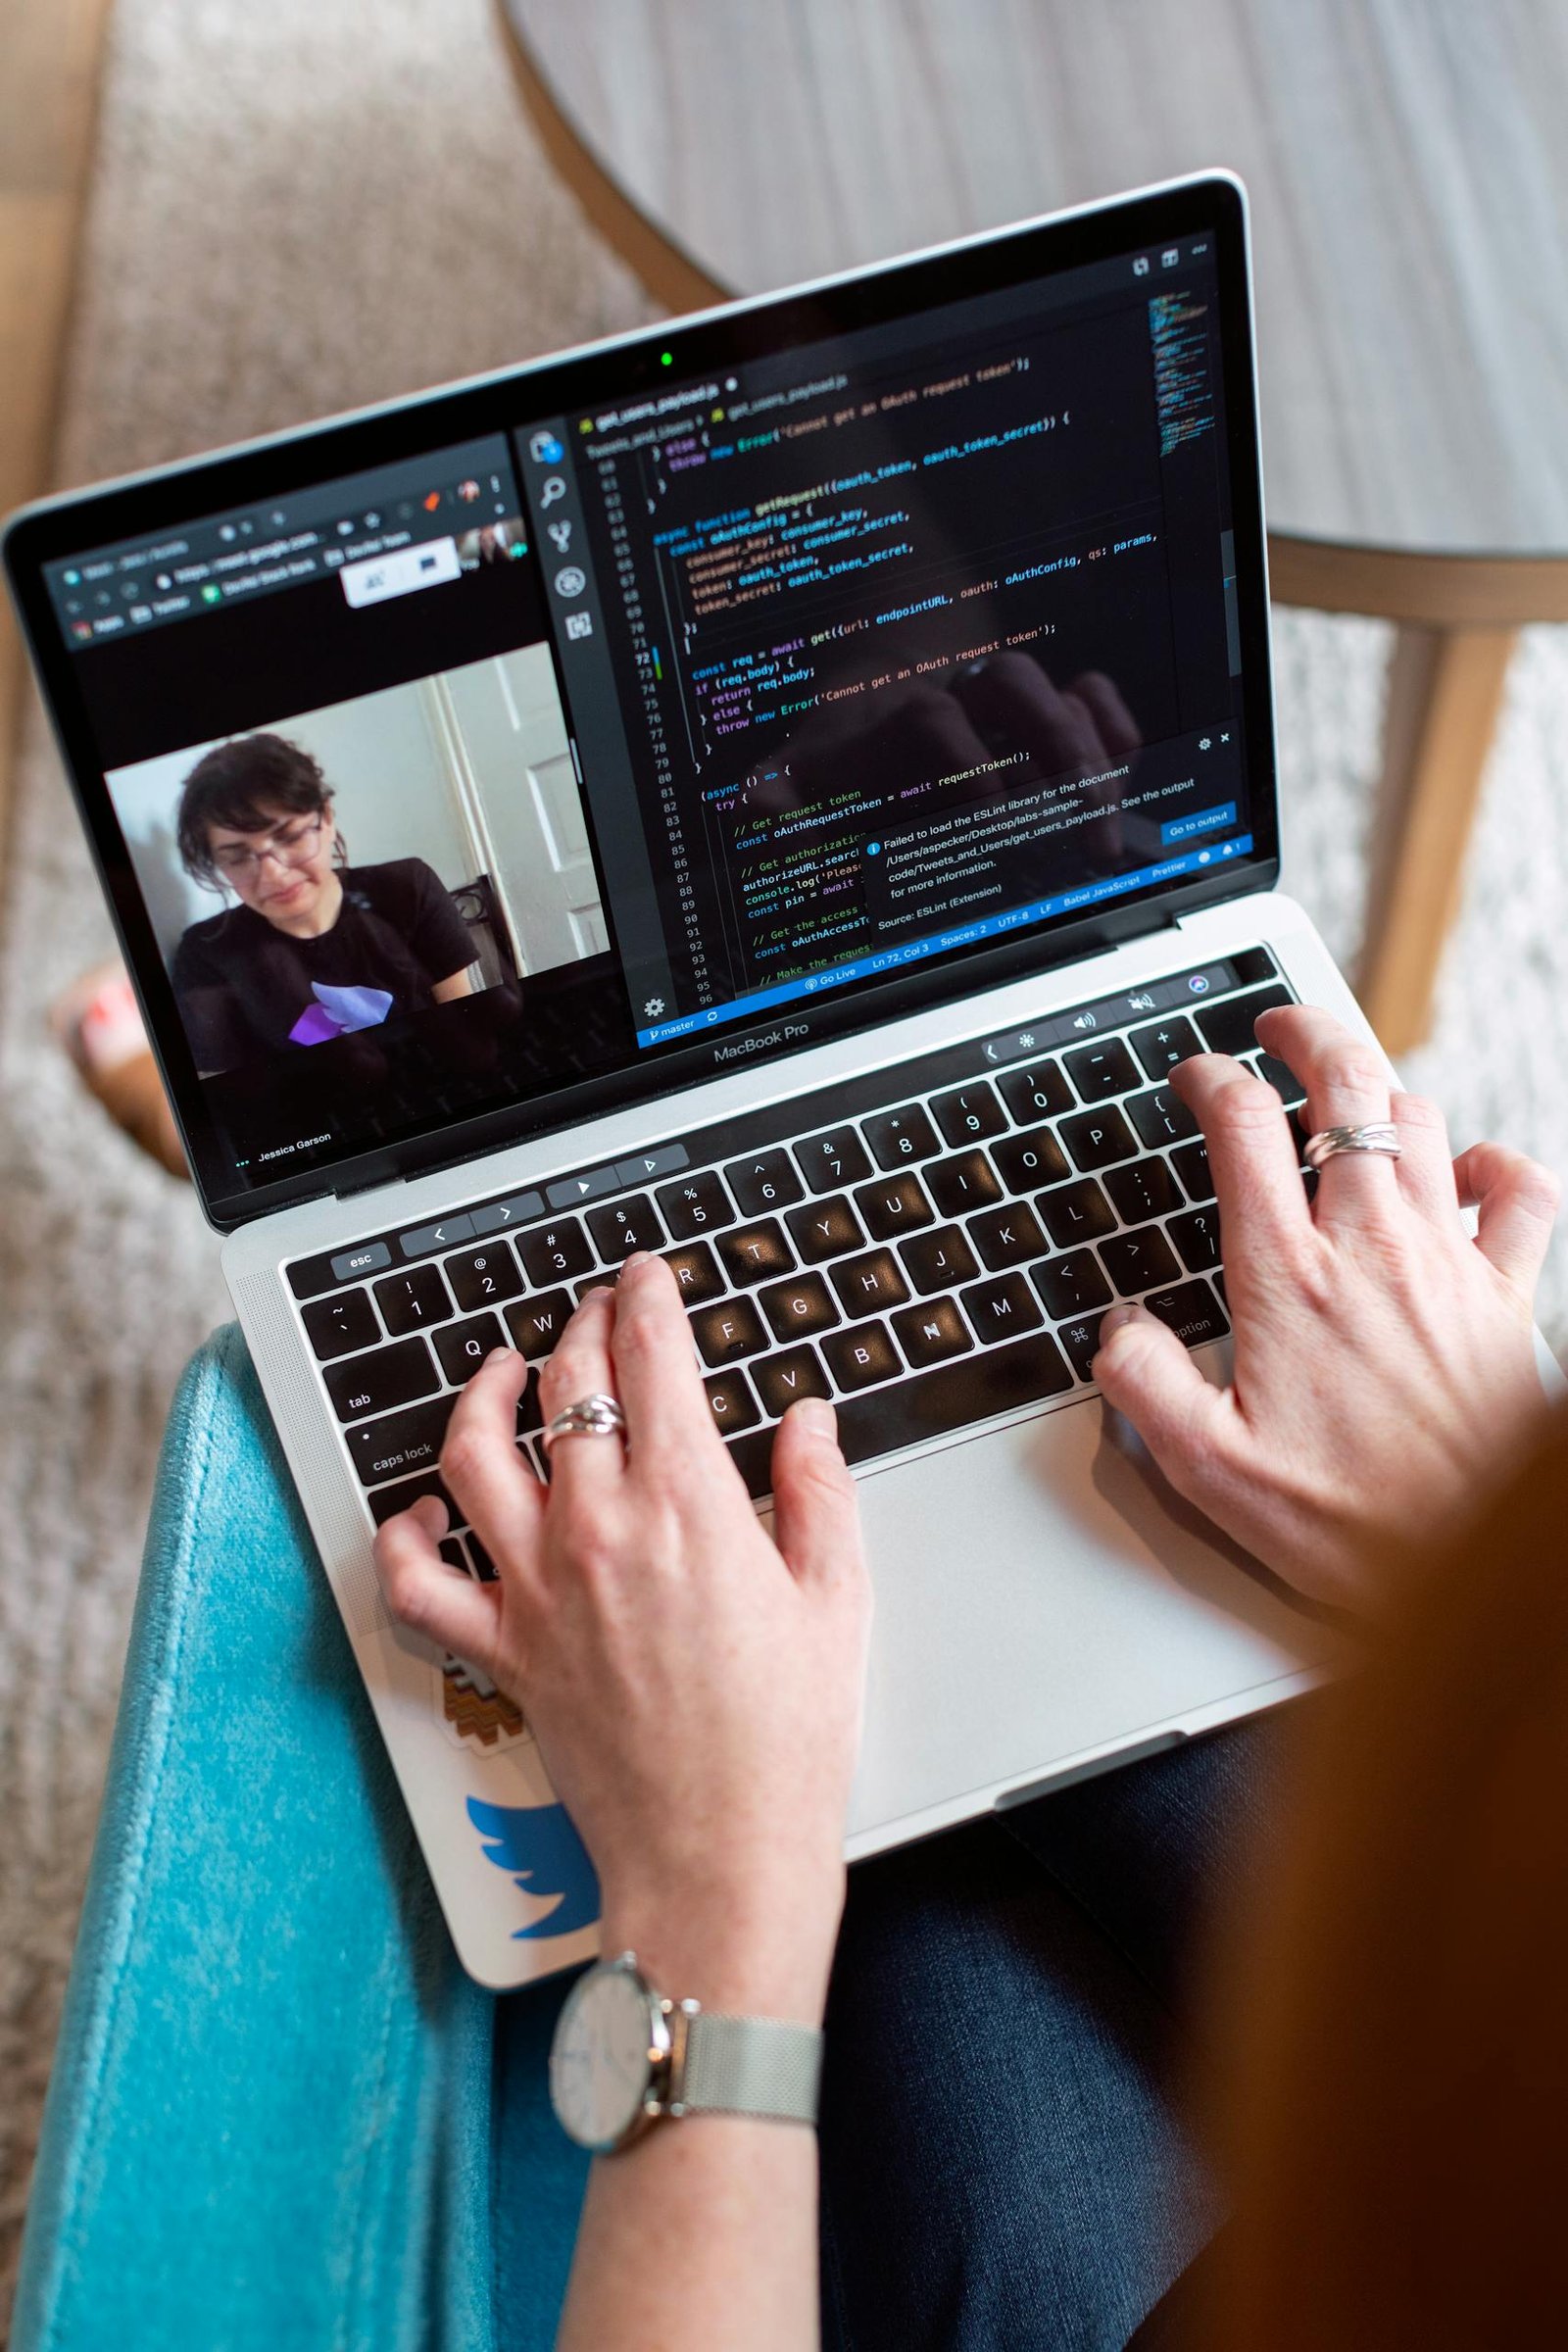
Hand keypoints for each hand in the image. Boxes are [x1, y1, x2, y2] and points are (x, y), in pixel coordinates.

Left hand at [373, 1254, 870, 2019]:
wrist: (720, 1858)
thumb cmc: (787, 1742)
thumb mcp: (837, 1599)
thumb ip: (818, 1492)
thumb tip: (806, 1421)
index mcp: (691, 1508)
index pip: (651, 1362)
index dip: (647, 1299)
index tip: (647, 1276)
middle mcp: (600, 1533)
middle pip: (567, 1388)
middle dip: (583, 1324)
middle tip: (600, 1308)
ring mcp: (540, 1590)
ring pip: (475, 1456)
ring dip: (484, 1394)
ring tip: (504, 1369)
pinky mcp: (506, 1652)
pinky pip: (421, 1585)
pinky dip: (406, 1539)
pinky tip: (426, 1512)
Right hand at [1092, 1005, 1558, 1609]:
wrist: (1474, 1564)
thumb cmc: (1348, 1525)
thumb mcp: (1207, 1470)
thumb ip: (1143, 1386)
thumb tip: (1118, 1329)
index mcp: (1288, 1280)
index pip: (1241, 1128)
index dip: (1209, 1078)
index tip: (1196, 1077)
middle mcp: (1372, 1249)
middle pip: (1345, 1085)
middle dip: (1306, 1033)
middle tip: (1278, 1028)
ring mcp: (1449, 1263)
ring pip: (1421, 1121)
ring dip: (1381, 1092)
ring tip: (1350, 1098)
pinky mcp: (1508, 1295)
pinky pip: (1520, 1191)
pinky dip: (1494, 1163)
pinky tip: (1467, 1173)